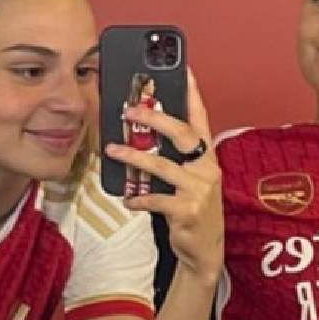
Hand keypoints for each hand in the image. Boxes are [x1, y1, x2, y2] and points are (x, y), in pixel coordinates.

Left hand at [105, 69, 223, 284]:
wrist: (204, 250)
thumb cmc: (191, 208)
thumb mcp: (190, 178)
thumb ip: (175, 157)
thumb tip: (141, 134)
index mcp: (206, 156)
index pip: (201, 118)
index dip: (193, 94)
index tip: (185, 69)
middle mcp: (206, 168)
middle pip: (182, 134)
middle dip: (155, 118)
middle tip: (129, 111)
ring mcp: (199, 190)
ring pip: (162, 165)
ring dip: (134, 157)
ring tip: (112, 150)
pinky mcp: (187, 211)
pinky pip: (156, 199)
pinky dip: (138, 198)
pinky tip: (126, 199)